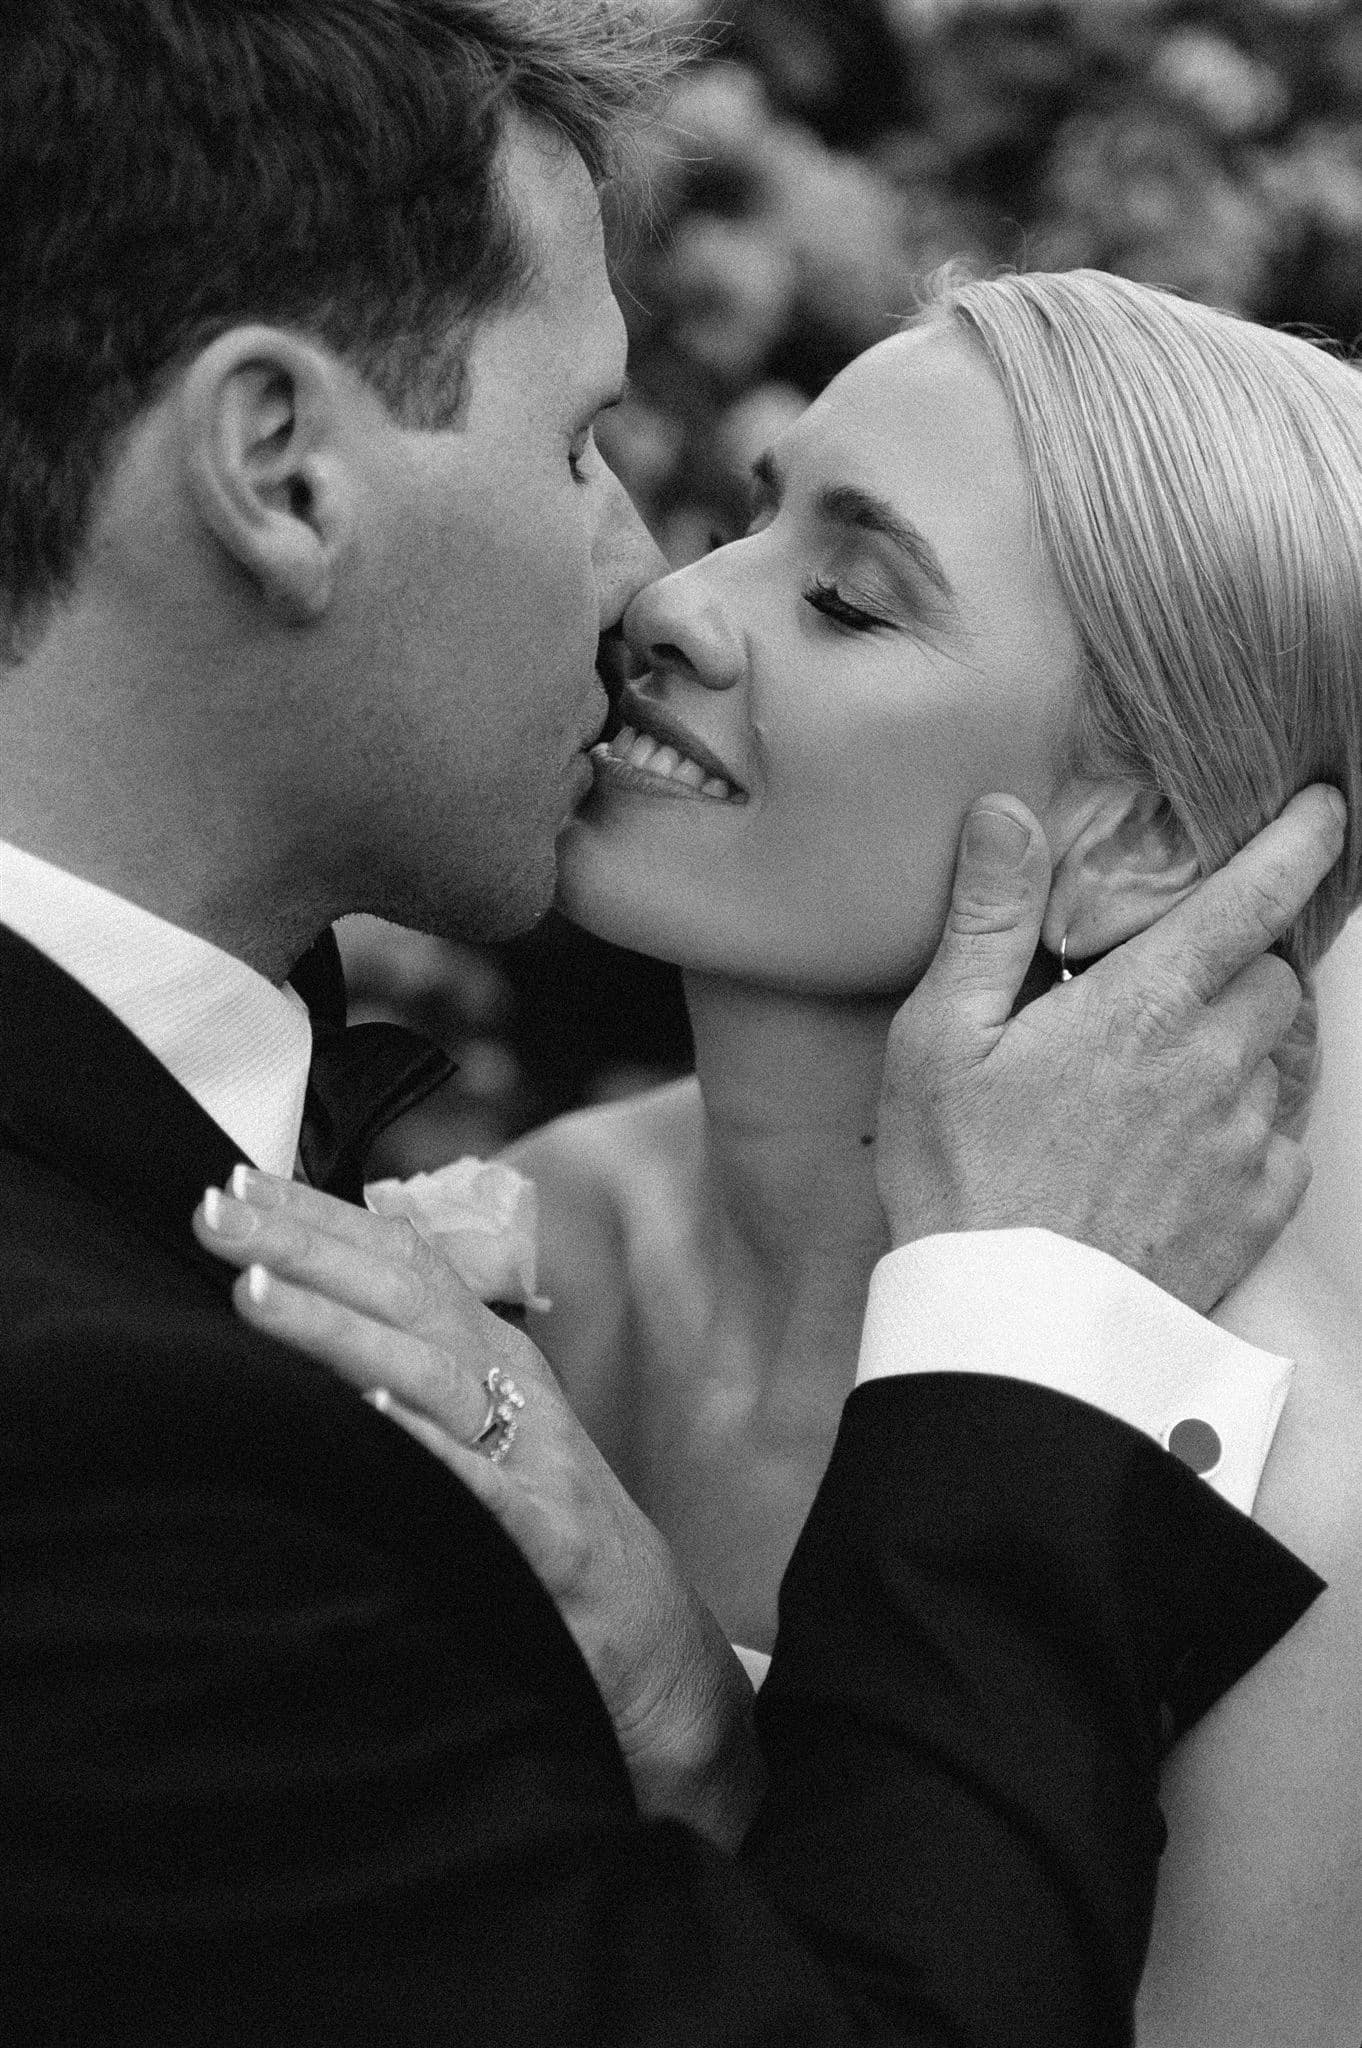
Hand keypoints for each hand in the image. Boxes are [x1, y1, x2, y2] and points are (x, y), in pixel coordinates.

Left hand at [193, 1171, 764, 1850]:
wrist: (659, 1653)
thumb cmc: (547, 1539)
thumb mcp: (479, 1437)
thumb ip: (408, 1378)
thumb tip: (296, 1323)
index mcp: (491, 1356)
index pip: (400, 1259)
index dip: (319, 1216)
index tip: (232, 1183)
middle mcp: (514, 1386)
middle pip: (407, 1292)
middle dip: (307, 1245)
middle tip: (215, 1212)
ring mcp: (537, 1457)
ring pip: (431, 1373)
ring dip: (340, 1328)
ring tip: (255, 1295)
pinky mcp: (551, 1541)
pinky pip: (483, 1488)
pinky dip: (426, 1447)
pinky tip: (369, 1417)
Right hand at [876, 786, 1346, 1312]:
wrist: (1010, 1329)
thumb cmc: (963, 1180)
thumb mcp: (939, 1038)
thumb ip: (987, 920)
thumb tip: (1008, 817)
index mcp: (1144, 1007)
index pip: (1253, 899)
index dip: (1300, 843)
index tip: (1325, 810)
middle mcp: (1213, 1064)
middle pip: (1278, 977)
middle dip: (1247, 963)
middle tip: (1185, 980)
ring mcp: (1244, 1141)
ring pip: (1284, 1057)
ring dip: (1246, 1045)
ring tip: (1175, 1070)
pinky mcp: (1256, 1210)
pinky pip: (1285, 1142)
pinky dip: (1255, 1128)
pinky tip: (1191, 1146)